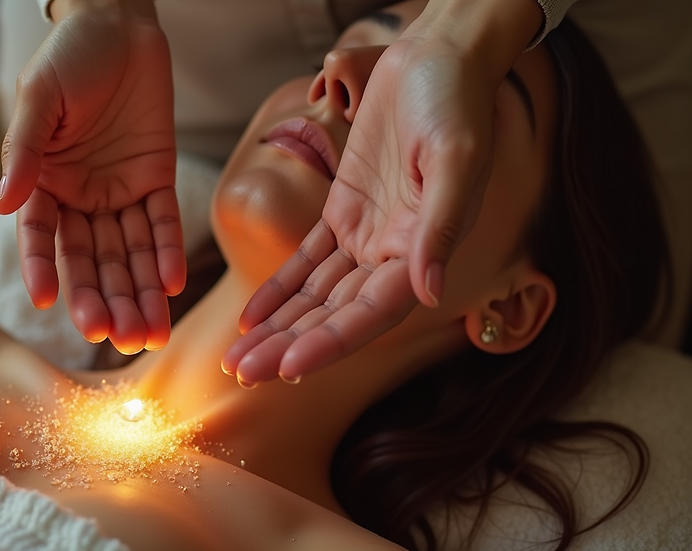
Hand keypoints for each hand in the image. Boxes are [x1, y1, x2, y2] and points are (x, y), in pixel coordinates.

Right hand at [0, 5, 182, 353]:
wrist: (119, 25)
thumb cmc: (69, 56)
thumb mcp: (40, 98)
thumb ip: (24, 151)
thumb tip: (3, 203)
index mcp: (44, 183)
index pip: (42, 238)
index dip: (43, 270)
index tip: (44, 303)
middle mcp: (81, 197)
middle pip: (91, 259)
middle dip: (103, 299)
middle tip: (113, 338)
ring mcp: (120, 192)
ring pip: (129, 253)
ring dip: (139, 293)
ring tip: (147, 334)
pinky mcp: (157, 180)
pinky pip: (164, 224)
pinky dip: (168, 253)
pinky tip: (171, 285)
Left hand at [223, 33, 500, 383]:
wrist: (438, 59)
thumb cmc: (455, 102)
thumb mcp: (455, 157)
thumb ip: (441, 226)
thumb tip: (429, 292)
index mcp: (422, 249)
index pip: (372, 313)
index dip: (332, 342)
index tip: (291, 367)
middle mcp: (393, 253)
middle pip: (335, 314)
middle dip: (290, 345)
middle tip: (243, 373)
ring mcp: (366, 234)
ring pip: (315, 295)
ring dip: (277, 327)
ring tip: (236, 357)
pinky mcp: (344, 211)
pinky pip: (306, 260)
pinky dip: (279, 287)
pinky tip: (250, 316)